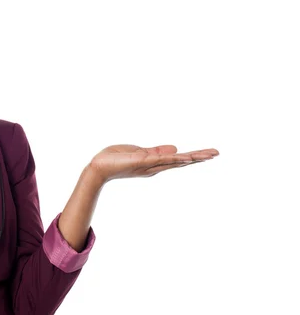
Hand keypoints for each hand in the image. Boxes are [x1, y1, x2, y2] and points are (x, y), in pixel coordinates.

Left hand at [87, 144, 218, 183]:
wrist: (98, 167)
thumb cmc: (114, 159)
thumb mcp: (138, 152)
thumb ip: (155, 151)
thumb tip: (175, 148)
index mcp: (154, 163)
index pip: (177, 159)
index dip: (193, 156)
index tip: (209, 153)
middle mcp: (154, 167)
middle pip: (180, 161)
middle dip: (198, 157)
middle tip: (216, 153)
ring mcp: (149, 165)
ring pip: (174, 161)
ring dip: (191, 157)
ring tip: (208, 154)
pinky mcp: (141, 161)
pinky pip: (160, 159)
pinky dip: (173, 157)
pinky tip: (185, 155)